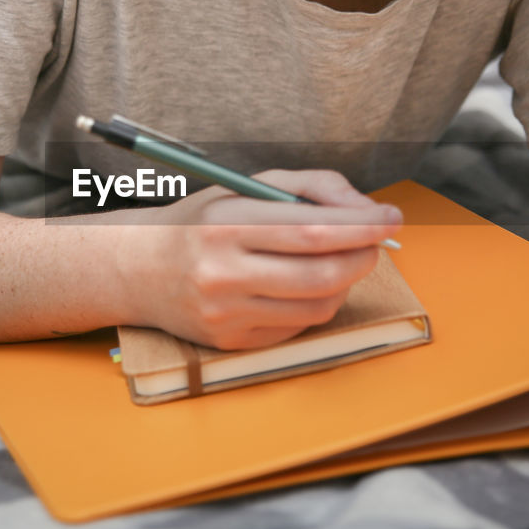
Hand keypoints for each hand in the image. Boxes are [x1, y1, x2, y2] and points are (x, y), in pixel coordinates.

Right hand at [128, 169, 401, 349]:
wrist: (138, 269)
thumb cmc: (202, 222)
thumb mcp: (247, 186)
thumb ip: (310, 188)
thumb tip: (367, 212)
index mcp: (227, 223)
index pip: (313, 230)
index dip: (362, 225)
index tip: (390, 217)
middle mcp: (223, 271)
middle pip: (322, 274)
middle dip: (364, 256)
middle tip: (374, 242)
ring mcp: (226, 313)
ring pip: (318, 305)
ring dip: (345, 282)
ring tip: (338, 261)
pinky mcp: (231, 342)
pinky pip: (298, 326)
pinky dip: (315, 304)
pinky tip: (303, 285)